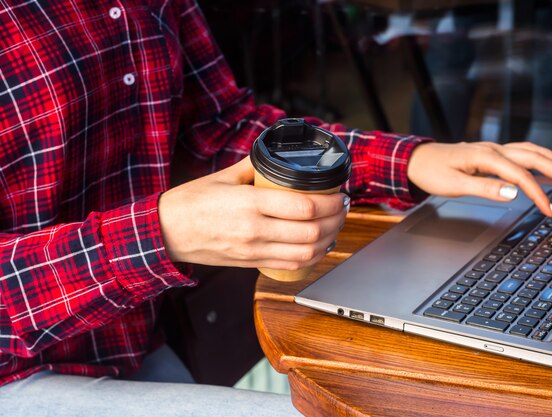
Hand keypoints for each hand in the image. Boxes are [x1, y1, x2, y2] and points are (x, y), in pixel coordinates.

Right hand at [158, 157, 347, 269]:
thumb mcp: (224, 177)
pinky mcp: (252, 263)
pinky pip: (291, 265)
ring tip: (336, 225)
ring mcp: (254, 250)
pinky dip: (312, 256)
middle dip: (336, 219)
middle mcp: (255, 230)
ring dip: (329, 239)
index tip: (339, 193)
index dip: (330, 201)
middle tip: (344, 207)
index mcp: (250, 203)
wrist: (167, 233)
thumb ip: (254, 167)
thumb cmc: (191, 203)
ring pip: (306, 251)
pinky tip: (320, 245)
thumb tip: (277, 159)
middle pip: (312, 230)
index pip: (304, 205)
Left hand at [407, 141, 551, 216]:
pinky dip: (538, 156)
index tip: (550, 209)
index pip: (520, 175)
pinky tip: (547, 160)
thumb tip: (513, 193)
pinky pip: (520, 151)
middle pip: (532, 157)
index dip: (538, 193)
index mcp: (484, 156)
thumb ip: (484, 188)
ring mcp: (492, 149)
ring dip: (551, 159)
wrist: (416, 159)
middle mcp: (492, 149)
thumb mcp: (454, 185)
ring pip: (529, 151)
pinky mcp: (490, 153)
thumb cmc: (432, 172)